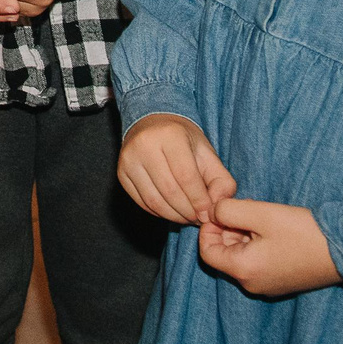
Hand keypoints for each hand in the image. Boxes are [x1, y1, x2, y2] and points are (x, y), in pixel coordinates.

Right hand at [119, 113, 237, 224]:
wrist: (153, 124)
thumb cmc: (184, 141)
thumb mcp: (208, 154)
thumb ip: (221, 181)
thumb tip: (216, 208)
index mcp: (170, 135)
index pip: (186, 176)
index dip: (199, 200)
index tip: (209, 214)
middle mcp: (145, 144)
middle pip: (169, 191)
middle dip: (188, 211)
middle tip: (199, 219)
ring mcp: (129, 159)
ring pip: (154, 200)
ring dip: (174, 216)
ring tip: (188, 217)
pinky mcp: (121, 173)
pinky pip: (141, 202)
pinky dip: (160, 213)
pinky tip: (172, 211)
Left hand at [199, 197, 340, 296]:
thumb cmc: (302, 231)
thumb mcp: (261, 213)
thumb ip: (228, 210)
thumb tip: (213, 212)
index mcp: (244, 271)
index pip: (206, 253)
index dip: (208, 228)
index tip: (221, 210)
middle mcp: (253, 285)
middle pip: (224, 255)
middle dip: (227, 229)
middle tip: (244, 209)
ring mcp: (268, 286)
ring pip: (241, 257)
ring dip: (243, 235)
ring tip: (260, 217)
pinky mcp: (282, 282)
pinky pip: (257, 263)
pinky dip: (257, 245)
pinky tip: (272, 229)